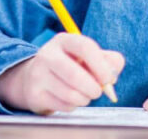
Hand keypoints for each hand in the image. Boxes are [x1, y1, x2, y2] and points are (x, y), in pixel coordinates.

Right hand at [0, 33, 123, 114]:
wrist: (35, 78)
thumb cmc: (71, 65)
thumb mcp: (88, 57)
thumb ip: (108, 61)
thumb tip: (112, 75)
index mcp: (63, 40)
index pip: (85, 47)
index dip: (101, 65)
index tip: (108, 79)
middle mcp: (47, 54)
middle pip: (75, 74)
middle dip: (93, 88)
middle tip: (97, 92)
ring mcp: (38, 74)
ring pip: (71, 94)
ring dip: (85, 99)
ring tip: (84, 95)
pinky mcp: (35, 94)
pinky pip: (63, 106)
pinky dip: (73, 106)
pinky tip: (69, 99)